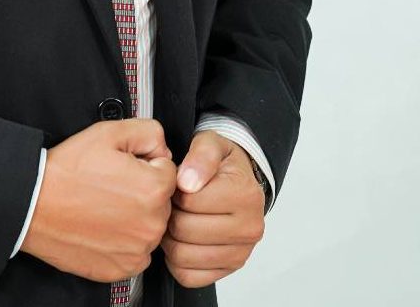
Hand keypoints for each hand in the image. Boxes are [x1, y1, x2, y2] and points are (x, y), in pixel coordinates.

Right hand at [20, 118, 176, 282]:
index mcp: (153, 189)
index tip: (124, 166)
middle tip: (110, 184)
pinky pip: (136, 250)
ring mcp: (138, 250)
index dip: (145, 163)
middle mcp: (151, 224)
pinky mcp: (123, 268)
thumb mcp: (108, 132)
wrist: (33, 205)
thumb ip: (147, 132)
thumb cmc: (66, 172)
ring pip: (148, 225)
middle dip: (141, 190)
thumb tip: (162, 147)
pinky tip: (101, 225)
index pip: (168, 170)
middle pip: (160, 200)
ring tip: (102, 204)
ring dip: (134, 216)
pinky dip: (122, 240)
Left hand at [161, 131, 265, 288]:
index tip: (177, 184)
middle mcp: (249, 228)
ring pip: (183, 256)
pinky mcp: (228, 270)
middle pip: (184, 230)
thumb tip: (187, 182)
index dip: (173, 190)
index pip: (190, 201)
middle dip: (170, 213)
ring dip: (170, 238)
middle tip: (172, 203)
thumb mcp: (212, 143)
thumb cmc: (222, 164)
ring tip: (175, 219)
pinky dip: (176, 261)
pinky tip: (181, 240)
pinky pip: (188, 276)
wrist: (239, 181)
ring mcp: (240, 253)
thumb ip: (200, 155)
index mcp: (246, 195)